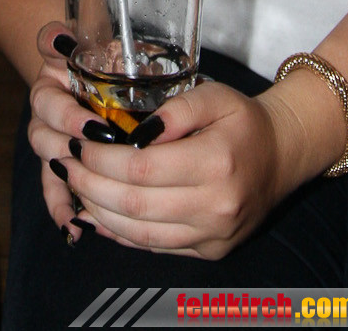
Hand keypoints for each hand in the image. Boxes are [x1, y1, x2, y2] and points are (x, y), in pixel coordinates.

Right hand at [27, 24, 95, 240]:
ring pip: (48, 158)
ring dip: (68, 173)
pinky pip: (53, 188)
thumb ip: (79, 39)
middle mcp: (45, 110)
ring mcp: (50, 138)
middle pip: (45, 129)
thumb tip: (61, 37)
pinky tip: (73, 228)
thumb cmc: (98, 57)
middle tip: (104, 151)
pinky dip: (61, 208)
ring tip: (91, 186)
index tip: (96, 125)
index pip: (47, 100)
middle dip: (73, 141)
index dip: (68, 110)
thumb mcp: (93, 40)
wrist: (84, 69)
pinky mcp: (58, 164)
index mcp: (52, 79)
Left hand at [29, 24, 291, 257]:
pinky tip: (97, 212)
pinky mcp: (210, 251)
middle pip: (135, 205)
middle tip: (64, 163)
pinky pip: (155, 248)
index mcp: (217, 162)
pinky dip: (119, 233)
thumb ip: (175, 108)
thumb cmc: (243, 121)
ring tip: (74, 185)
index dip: (102, 158)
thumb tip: (135, 131)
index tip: (77, 142)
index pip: (142, 168)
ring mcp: (213, 235)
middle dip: (90, 184)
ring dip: (98, 211)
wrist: (282, 156)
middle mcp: (216, 206)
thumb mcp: (214, 95)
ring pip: (140, 234)